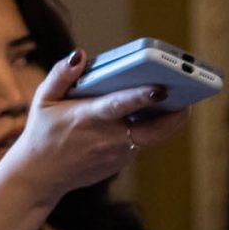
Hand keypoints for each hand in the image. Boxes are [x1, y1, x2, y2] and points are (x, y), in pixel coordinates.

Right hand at [0, 49, 187, 229]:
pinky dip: (147, 130)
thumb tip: (81, 54)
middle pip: (151, 131)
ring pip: (149, 137)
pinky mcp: (119, 164)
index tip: (162, 88)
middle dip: (174, 117)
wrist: (39, 175)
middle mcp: (106, 138)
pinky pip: (139, 144)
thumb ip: (62, 74)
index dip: (141, 97)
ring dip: (164, 122)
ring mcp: (116, 155)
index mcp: (88, 117)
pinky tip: (155, 114)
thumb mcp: (43, 99)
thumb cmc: (42, 131)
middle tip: (189, 100)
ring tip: (178, 101)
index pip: (120, 106)